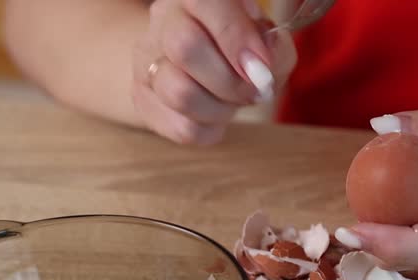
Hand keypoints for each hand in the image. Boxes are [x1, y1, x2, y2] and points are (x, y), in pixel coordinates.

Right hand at [132, 0, 296, 143]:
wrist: (194, 71)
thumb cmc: (237, 52)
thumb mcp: (264, 41)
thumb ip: (274, 47)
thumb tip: (263, 65)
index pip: (205, 3)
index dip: (236, 37)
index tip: (262, 67)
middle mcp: (164, 22)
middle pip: (184, 47)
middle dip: (231, 81)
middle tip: (252, 91)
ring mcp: (147, 62)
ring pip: (180, 93)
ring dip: (220, 108)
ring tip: (231, 102)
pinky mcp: (144, 100)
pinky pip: (182, 127)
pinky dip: (210, 128)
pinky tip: (214, 115)